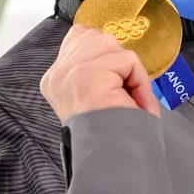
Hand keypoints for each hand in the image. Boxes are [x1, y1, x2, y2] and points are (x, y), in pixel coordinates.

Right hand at [40, 24, 160, 123]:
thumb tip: (114, 45)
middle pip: (98, 37)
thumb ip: (96, 66)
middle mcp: (57, 73)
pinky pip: (128, 60)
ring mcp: (70, 72)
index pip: (79, 36)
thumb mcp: (95, 94)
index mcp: (54, 78)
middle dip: (117, 61)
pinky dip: (138, 80)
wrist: (111, 158)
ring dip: (128, 71)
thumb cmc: (112, 131)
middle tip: (119, 94)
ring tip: (125, 98)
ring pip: (113, 46)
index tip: (110, 84)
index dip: (104, 54)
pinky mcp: (88, 74)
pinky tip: (130, 101)